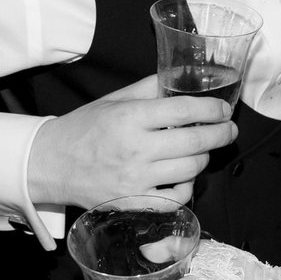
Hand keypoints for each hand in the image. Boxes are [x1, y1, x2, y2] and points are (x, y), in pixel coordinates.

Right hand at [27, 75, 236, 209]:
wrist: (51, 163)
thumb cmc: (85, 128)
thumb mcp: (115, 100)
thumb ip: (150, 88)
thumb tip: (183, 78)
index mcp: (130, 118)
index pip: (184, 111)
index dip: (212, 110)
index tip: (225, 109)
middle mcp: (135, 149)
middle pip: (195, 142)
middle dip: (221, 134)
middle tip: (229, 130)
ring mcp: (135, 179)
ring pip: (190, 169)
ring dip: (204, 158)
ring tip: (203, 150)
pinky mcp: (133, 202)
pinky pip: (176, 199)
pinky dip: (188, 188)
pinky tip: (185, 177)